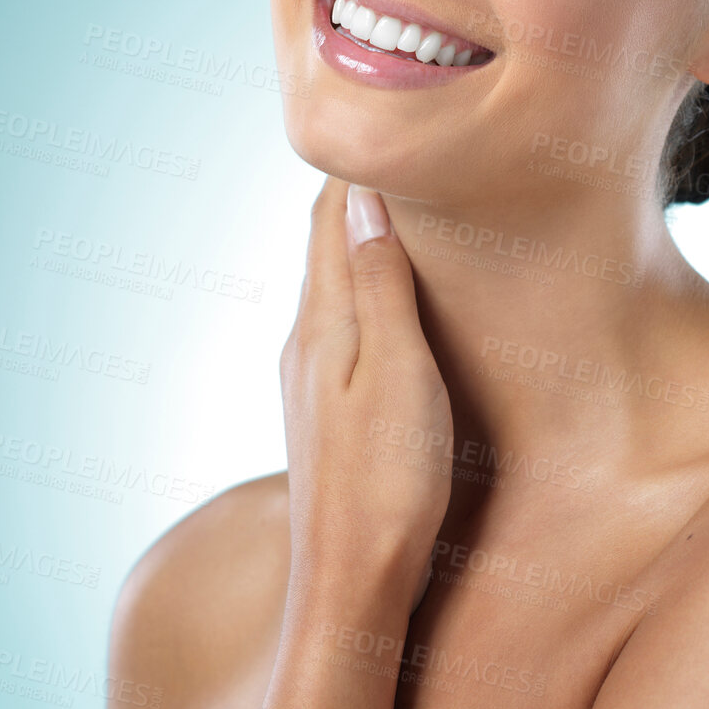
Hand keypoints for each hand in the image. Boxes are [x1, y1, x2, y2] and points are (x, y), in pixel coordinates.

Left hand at [279, 175, 453, 607]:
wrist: (350, 584)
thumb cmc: (387, 482)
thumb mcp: (399, 370)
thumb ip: (380, 283)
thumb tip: (365, 196)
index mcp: (323, 321)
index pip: (331, 217)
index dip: (360, 168)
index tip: (394, 124)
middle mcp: (306, 341)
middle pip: (326, 244)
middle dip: (357, 197)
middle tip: (402, 154)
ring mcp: (311, 378)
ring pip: (333, 285)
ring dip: (360, 243)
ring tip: (401, 212)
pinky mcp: (325, 410)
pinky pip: (342, 324)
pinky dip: (365, 290)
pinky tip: (389, 303)